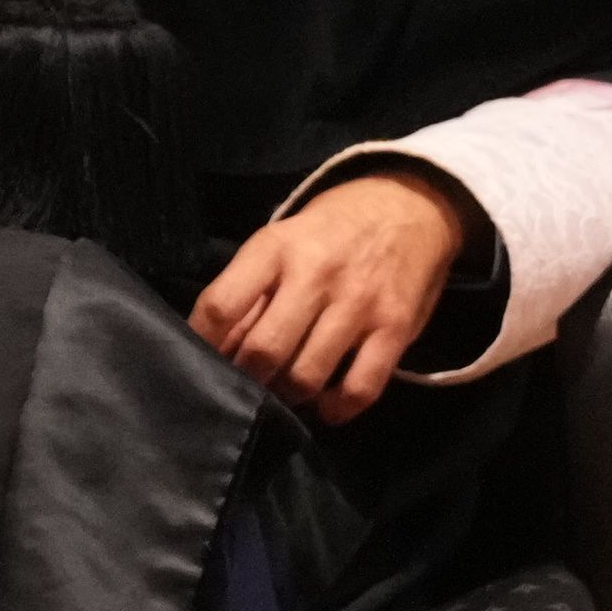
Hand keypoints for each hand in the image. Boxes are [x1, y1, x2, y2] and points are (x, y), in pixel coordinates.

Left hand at [190, 169, 473, 428]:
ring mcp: (359, 301)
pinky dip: (336, 408)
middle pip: (262, 351)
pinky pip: (359, 388)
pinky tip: (327, 403)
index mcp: (277, 247)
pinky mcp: (396, 326)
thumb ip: (250, 296)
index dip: (201, 345)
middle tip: (250, 382)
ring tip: (286, 390)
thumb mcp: (282, 243)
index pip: (220, 306)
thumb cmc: (332, 230)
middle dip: (247, 379)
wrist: (411, 201)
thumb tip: (216, 354)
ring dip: (288, 396)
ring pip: (306, 377)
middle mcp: (316, 273)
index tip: (200, 362)